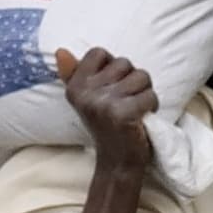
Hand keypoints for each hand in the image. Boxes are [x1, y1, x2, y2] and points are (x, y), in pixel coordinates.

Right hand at [56, 47, 157, 175]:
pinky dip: (151, 106)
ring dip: (144, 92)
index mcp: (75, 86)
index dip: (113, 67)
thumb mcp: (86, 99)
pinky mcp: (122, 114)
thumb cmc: (106, 126)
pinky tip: (141, 118)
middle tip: (126, 101)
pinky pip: (150, 95)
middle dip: (132, 80)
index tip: (112, 87)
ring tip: (135, 108)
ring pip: (142, 76)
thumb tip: (61, 51)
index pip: (99, 53)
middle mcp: (86, 93)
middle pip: (124, 62)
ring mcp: (103, 103)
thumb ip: (73, 74)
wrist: (117, 162)